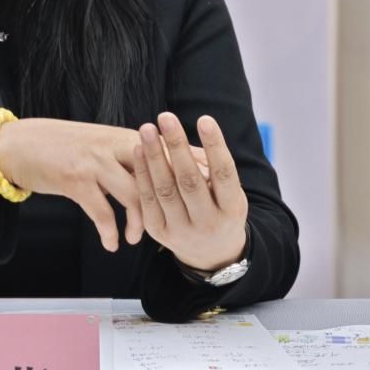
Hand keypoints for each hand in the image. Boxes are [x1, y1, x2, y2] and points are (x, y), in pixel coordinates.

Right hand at [0, 117, 210, 252]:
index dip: (189, 167)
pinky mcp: (76, 179)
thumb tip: (157, 165)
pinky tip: (113, 244)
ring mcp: (95, 162)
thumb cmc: (63, 146)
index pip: (166, 151)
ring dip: (139, 221)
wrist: (22, 144)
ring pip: (132, 194)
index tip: (210, 187)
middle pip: (156, 171)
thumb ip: (126, 153)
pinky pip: (101, 211)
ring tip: (140, 240)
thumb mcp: (98, 143)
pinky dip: (110, 230)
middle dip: (175, 196)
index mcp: (123, 137)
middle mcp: (114, 146)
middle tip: (189, 220)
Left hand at [132, 112, 248, 272]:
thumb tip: (197, 136)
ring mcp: (181, 230)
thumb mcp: (230, 195)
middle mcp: (207, 222)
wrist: (211, 253)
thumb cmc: (221, 210)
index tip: (205, 119)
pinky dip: (142, 174)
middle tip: (166, 117)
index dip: (215, 146)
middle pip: (190, 181)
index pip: (224, 174)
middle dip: (177, 147)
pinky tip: (138, 150)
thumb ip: (217, 171)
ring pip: (165, 190)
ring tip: (147, 129)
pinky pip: (147, 200)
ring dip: (154, 157)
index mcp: (231, 209)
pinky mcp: (158, 232)